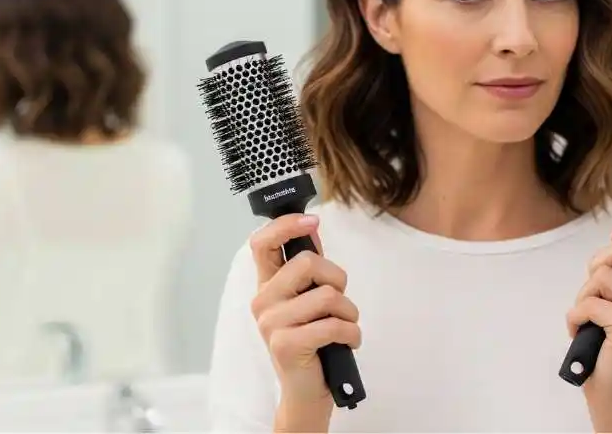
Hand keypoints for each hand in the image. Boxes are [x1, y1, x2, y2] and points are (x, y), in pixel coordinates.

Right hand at [249, 213, 359, 431]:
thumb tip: (312, 227)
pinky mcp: (285, 344)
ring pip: (327, 295)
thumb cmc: (314, 343)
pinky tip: (346, 342)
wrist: (309, 391)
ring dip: (349, 313)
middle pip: (307, 263)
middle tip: (340, 304)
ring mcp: (271, 323)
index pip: (260, 243)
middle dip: (338, 280)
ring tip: (344, 327)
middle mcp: (263, 302)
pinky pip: (332, 324)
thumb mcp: (309, 301)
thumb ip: (309, 268)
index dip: (285, 225)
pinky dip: (351, 333)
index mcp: (267, 286)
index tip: (311, 220)